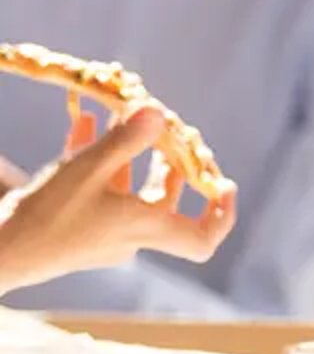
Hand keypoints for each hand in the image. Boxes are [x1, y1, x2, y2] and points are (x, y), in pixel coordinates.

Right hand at [0, 107, 234, 294]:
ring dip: (129, 154)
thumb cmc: (47, 216)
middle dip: (170, 165)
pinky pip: (98, 191)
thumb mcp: (88, 170)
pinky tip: (82, 122)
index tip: (227, 186)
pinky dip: (96, 160)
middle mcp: (130, 237)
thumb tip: (159, 113)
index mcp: (144, 230)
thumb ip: (126, 140)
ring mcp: (104, 235)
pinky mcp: (78, 230)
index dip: (222, 216)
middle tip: (171, 135)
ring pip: (130, 193)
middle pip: (166, 204)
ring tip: (123, 116)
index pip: (202, 240)